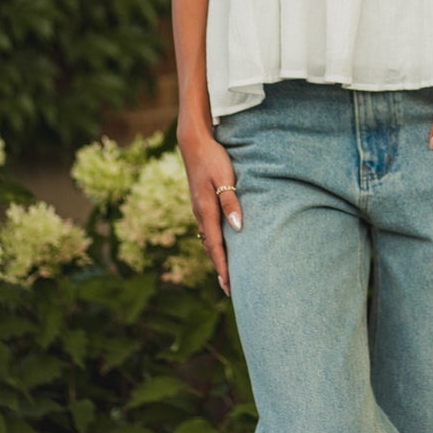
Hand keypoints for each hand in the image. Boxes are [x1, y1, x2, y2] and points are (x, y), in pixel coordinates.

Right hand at [178, 127, 241, 296]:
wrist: (194, 143)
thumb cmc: (213, 159)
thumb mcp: (224, 179)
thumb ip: (231, 202)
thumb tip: (237, 227)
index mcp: (206, 211)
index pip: (215, 246)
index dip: (223, 267)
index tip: (229, 285)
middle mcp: (200, 214)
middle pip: (210, 247)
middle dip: (220, 268)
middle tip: (229, 289)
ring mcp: (199, 209)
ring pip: (209, 239)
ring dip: (217, 257)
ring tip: (226, 274)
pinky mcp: (201, 203)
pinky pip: (208, 229)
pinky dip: (215, 243)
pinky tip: (221, 246)